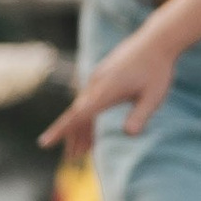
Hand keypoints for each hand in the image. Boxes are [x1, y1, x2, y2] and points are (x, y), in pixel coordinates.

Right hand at [45, 30, 171, 155]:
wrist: (157, 41)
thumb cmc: (157, 70)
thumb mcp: (154, 97)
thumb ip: (140, 116)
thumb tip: (128, 134)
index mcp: (106, 91)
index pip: (78, 115)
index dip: (60, 131)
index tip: (44, 143)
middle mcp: (96, 84)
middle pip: (78, 116)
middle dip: (73, 138)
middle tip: (71, 160)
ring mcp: (98, 79)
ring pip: (83, 108)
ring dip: (82, 130)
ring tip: (81, 152)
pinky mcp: (103, 76)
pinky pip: (90, 100)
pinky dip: (89, 117)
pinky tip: (92, 131)